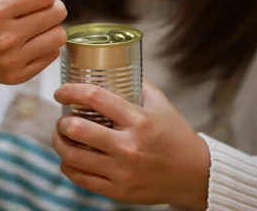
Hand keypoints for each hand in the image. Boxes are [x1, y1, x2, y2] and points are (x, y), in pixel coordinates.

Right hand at [0, 0, 67, 103]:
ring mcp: (11, 61)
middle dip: (48, 3)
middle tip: (29, 3)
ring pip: (59, 36)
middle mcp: (4, 39)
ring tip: (30, 21)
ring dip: (49, 24)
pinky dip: (45, 44)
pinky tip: (27, 38)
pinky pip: (51, 56)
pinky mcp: (15, 77)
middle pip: (58, 13)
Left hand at [52, 80, 209, 209]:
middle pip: (77, 129)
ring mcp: (122, 171)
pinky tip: (69, 158)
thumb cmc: (177, 136)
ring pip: (73, 156)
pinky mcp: (119, 191)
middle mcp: (129, 146)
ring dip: (59, 143)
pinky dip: (68, 166)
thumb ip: (139, 85)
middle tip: (62, 118)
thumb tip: (117, 65)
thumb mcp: (162, 105)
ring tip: (61, 137)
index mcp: (139, 120)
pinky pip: (81, 179)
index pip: (95, 97)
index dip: (70, 90)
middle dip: (61, 121)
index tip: (61, 91)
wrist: (196, 175)